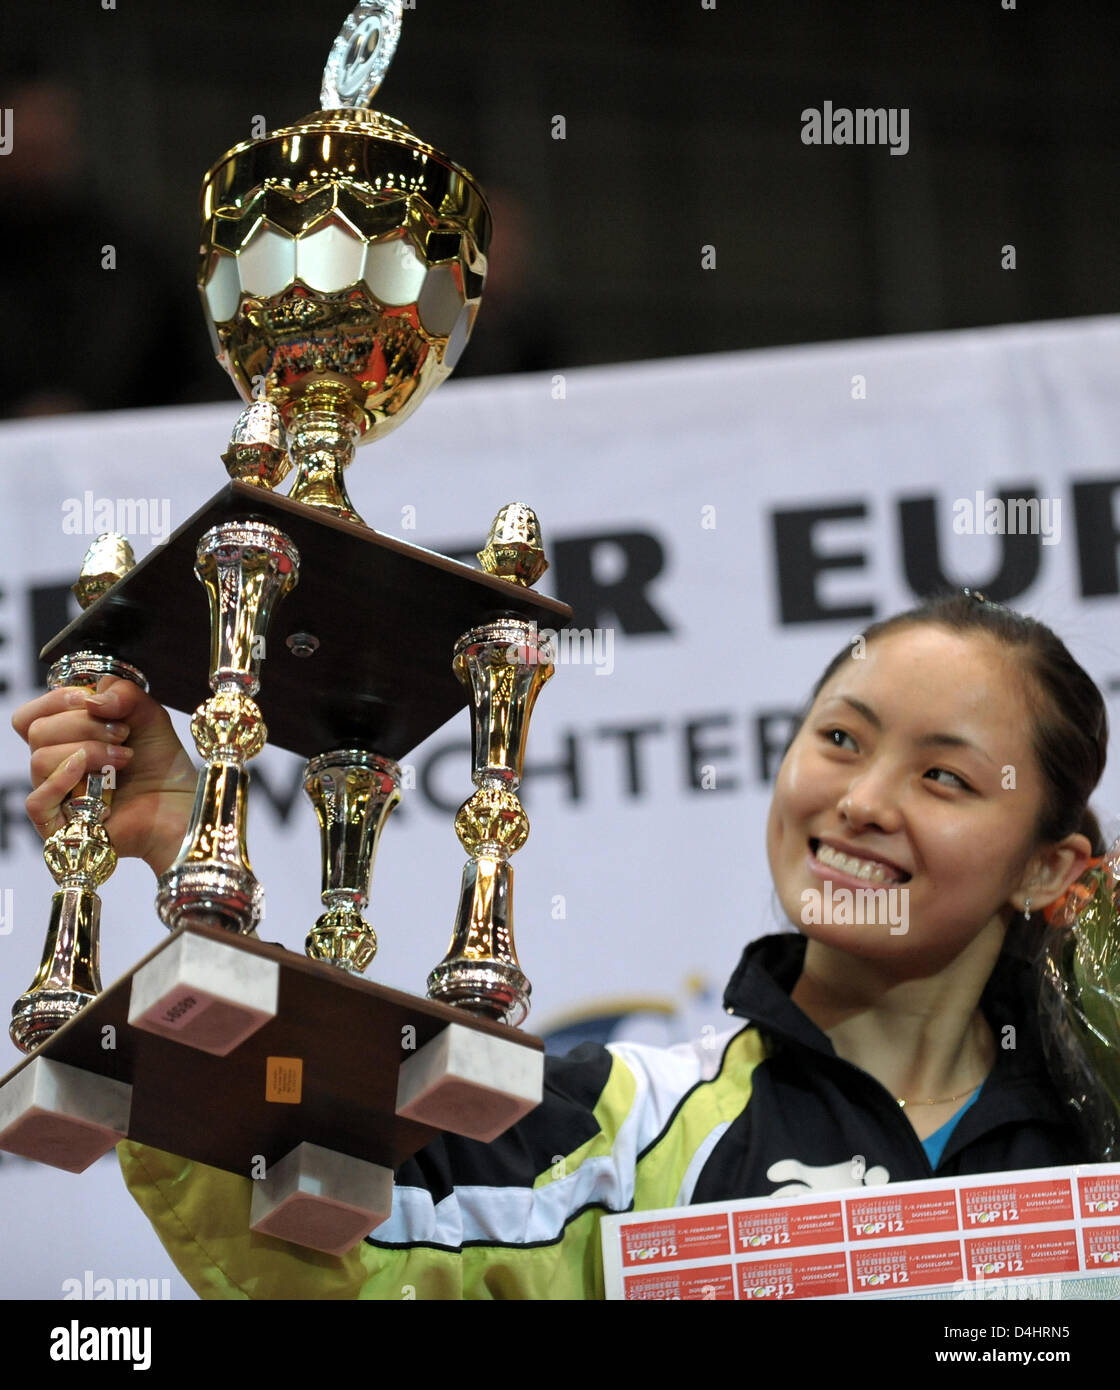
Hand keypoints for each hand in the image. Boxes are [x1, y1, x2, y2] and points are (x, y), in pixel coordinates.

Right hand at [13, 674, 195, 877]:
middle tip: (123, 734)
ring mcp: (55, 798)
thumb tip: (91, 698)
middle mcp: (54, 767)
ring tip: (124, 758)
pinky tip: (94, 775)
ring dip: (88, 751)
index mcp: (64, 739)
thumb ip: (123, 693)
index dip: (56, 700)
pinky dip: (63, 780)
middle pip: (37, 731)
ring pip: (39, 760)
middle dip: (84, 724)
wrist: (180, 806)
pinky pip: (37, 801)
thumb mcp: (148, 715)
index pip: (30, 716)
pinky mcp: (58, 827)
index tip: (91, 699)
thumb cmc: (161, 764)